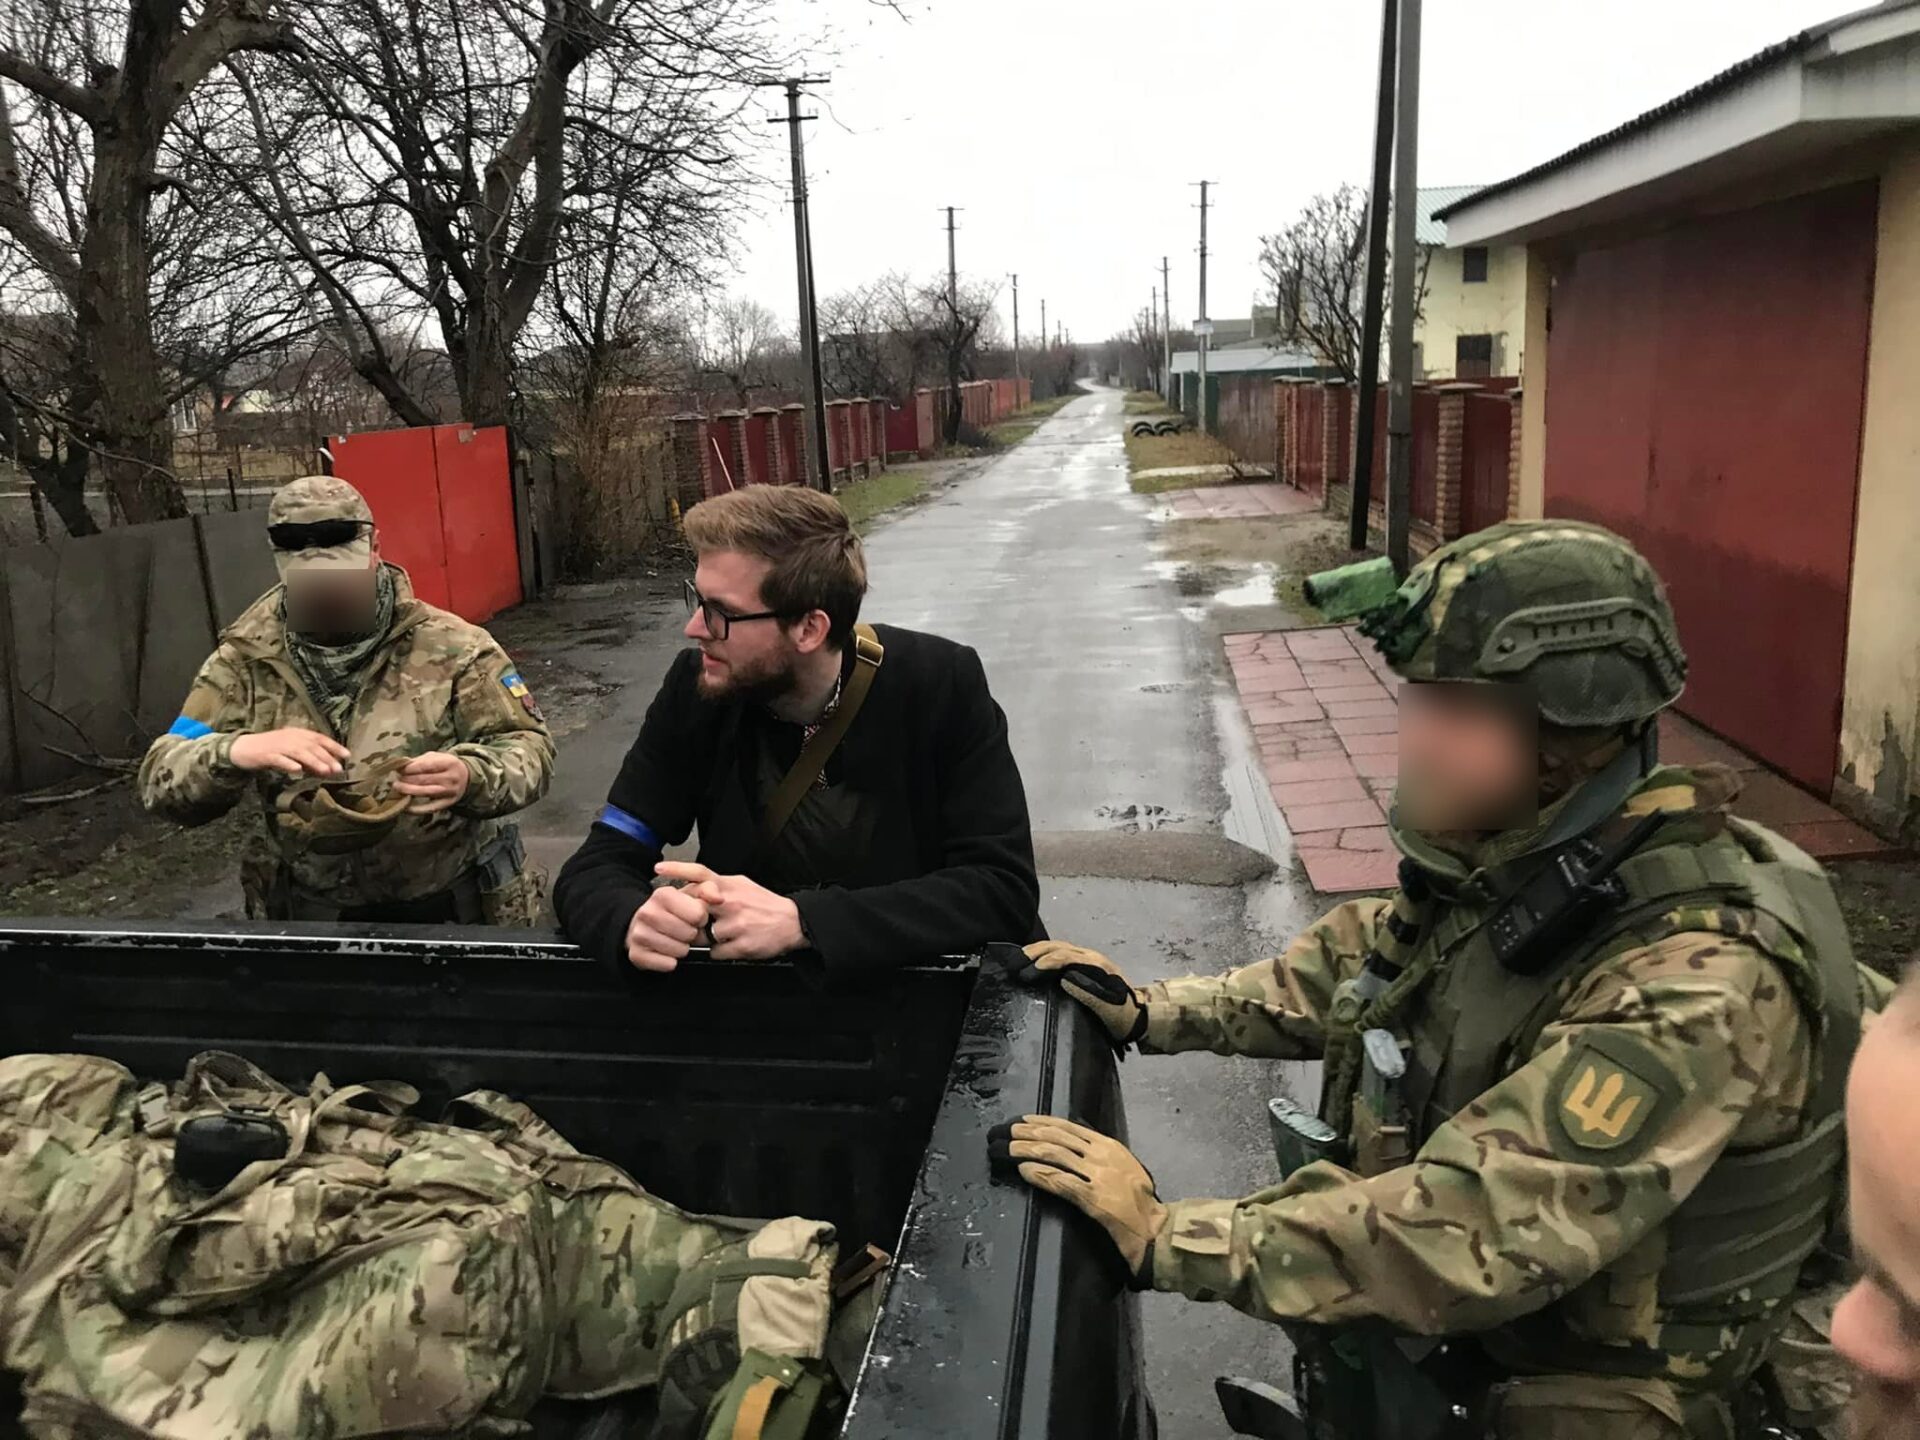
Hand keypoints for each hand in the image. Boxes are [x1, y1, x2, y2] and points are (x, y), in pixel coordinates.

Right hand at [229, 728, 350, 776]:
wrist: (244, 748)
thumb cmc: (272, 750)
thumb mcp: (293, 752)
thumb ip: (310, 759)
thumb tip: (329, 770)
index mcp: (298, 734)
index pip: (320, 738)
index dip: (334, 746)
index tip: (347, 756)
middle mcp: (290, 737)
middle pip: (312, 747)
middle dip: (326, 757)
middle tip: (338, 769)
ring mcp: (278, 746)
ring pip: (299, 753)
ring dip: (313, 761)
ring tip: (325, 771)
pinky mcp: (266, 755)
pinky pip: (279, 759)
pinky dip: (289, 764)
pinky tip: (297, 770)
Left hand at [397, 752, 471, 813]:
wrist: (466, 777)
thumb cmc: (446, 765)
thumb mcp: (436, 757)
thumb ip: (419, 761)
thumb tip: (400, 766)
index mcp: (449, 763)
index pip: (425, 766)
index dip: (409, 768)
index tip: (398, 769)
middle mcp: (451, 778)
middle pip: (424, 779)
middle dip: (407, 780)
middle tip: (395, 780)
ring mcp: (450, 792)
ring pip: (425, 792)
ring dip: (408, 791)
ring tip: (398, 788)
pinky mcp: (447, 804)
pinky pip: (430, 808)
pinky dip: (416, 809)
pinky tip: (405, 806)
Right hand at [626, 885, 710, 973]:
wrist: (643, 925)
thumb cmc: (673, 910)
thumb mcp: (691, 894)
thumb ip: (709, 889)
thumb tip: (718, 898)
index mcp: (663, 894)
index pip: (698, 914)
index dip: (700, 918)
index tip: (693, 918)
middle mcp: (648, 912)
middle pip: (689, 934)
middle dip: (691, 934)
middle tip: (683, 930)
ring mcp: (639, 933)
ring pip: (680, 951)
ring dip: (682, 948)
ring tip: (675, 940)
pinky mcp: (636, 954)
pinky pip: (668, 964)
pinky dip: (671, 962)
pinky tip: (666, 952)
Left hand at [654, 861, 802, 960]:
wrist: (794, 922)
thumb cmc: (765, 904)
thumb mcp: (742, 885)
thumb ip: (718, 886)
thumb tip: (694, 887)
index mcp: (730, 886)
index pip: (700, 873)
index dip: (678, 869)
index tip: (659, 868)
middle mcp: (731, 902)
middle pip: (693, 910)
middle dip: (691, 919)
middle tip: (701, 922)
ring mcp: (736, 925)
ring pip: (703, 936)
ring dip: (709, 938)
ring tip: (729, 933)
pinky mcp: (741, 946)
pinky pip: (715, 953)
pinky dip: (721, 951)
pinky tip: (735, 944)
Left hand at [988, 1115, 1167, 1279]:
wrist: (1154, 1228)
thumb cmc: (1140, 1201)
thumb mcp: (1124, 1166)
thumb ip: (1101, 1154)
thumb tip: (1075, 1144)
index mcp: (1109, 1146)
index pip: (1069, 1127)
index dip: (1043, 1122)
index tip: (1024, 1120)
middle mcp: (1102, 1155)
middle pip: (1057, 1137)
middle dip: (1028, 1133)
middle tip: (1006, 1131)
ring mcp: (1097, 1176)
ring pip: (1054, 1155)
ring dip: (1027, 1150)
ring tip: (1008, 1149)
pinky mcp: (1093, 1198)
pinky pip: (1060, 1181)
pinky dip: (1040, 1174)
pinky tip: (1025, 1171)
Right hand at [1020, 941, 1147, 1048]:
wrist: (1137, 1018)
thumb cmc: (1122, 1017)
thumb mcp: (1108, 1010)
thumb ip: (1089, 995)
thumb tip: (1063, 980)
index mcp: (1097, 966)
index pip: (1068, 956)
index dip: (1048, 961)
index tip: (1031, 970)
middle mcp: (1091, 957)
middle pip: (1060, 946)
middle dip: (1037, 952)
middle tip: (1016, 962)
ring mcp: (1087, 959)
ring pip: (1059, 947)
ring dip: (1038, 950)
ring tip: (1019, 958)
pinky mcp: (1082, 965)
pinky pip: (1061, 953)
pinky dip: (1044, 954)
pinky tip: (1032, 960)